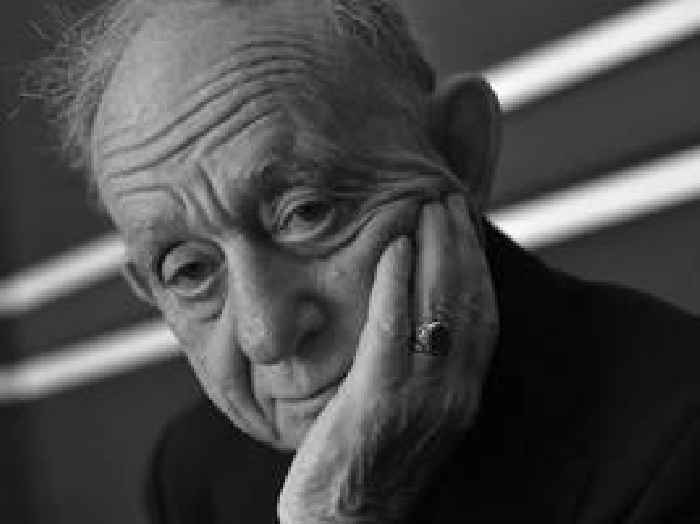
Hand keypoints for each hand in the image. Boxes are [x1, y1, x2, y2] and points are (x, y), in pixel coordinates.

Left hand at [278, 194, 498, 523]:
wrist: (348, 521)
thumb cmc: (372, 462)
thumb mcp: (412, 411)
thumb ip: (421, 365)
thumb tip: (411, 312)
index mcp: (463, 393)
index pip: (482, 314)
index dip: (477, 263)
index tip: (467, 222)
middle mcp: (454, 391)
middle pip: (466, 300)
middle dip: (459, 243)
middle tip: (448, 197)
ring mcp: (422, 396)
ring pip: (439, 307)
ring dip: (435, 249)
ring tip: (426, 206)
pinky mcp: (380, 399)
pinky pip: (394, 330)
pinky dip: (397, 284)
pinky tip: (395, 248)